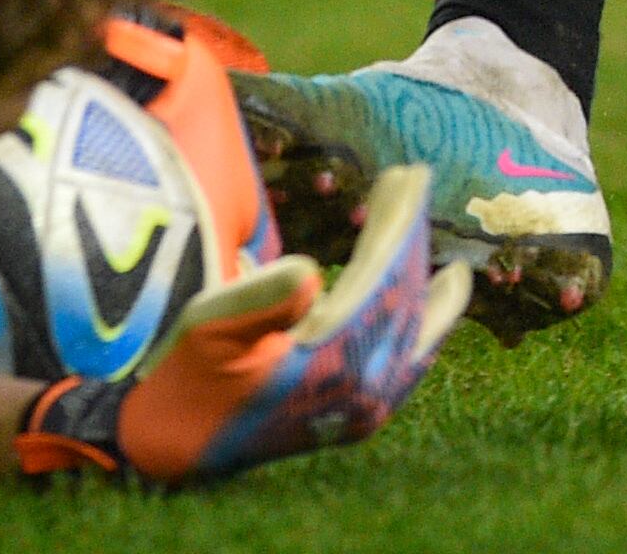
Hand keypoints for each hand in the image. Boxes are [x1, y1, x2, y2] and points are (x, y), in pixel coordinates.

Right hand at [20, 164, 471, 487]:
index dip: (398, 223)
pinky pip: (403, 364)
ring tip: (453, 270)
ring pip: (411, 335)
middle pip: (404, 300)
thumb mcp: (210, 328)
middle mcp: (362, 393)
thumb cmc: (186, 378)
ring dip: (425, 290)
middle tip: (416, 180)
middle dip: (409, 240)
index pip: (384, 278)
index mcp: (334, 366)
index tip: (410, 174)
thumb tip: (311, 271)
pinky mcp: (352, 418)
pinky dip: (418, 331)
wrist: (173, 451)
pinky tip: (426, 318)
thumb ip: (261, 298)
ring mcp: (361, 410)